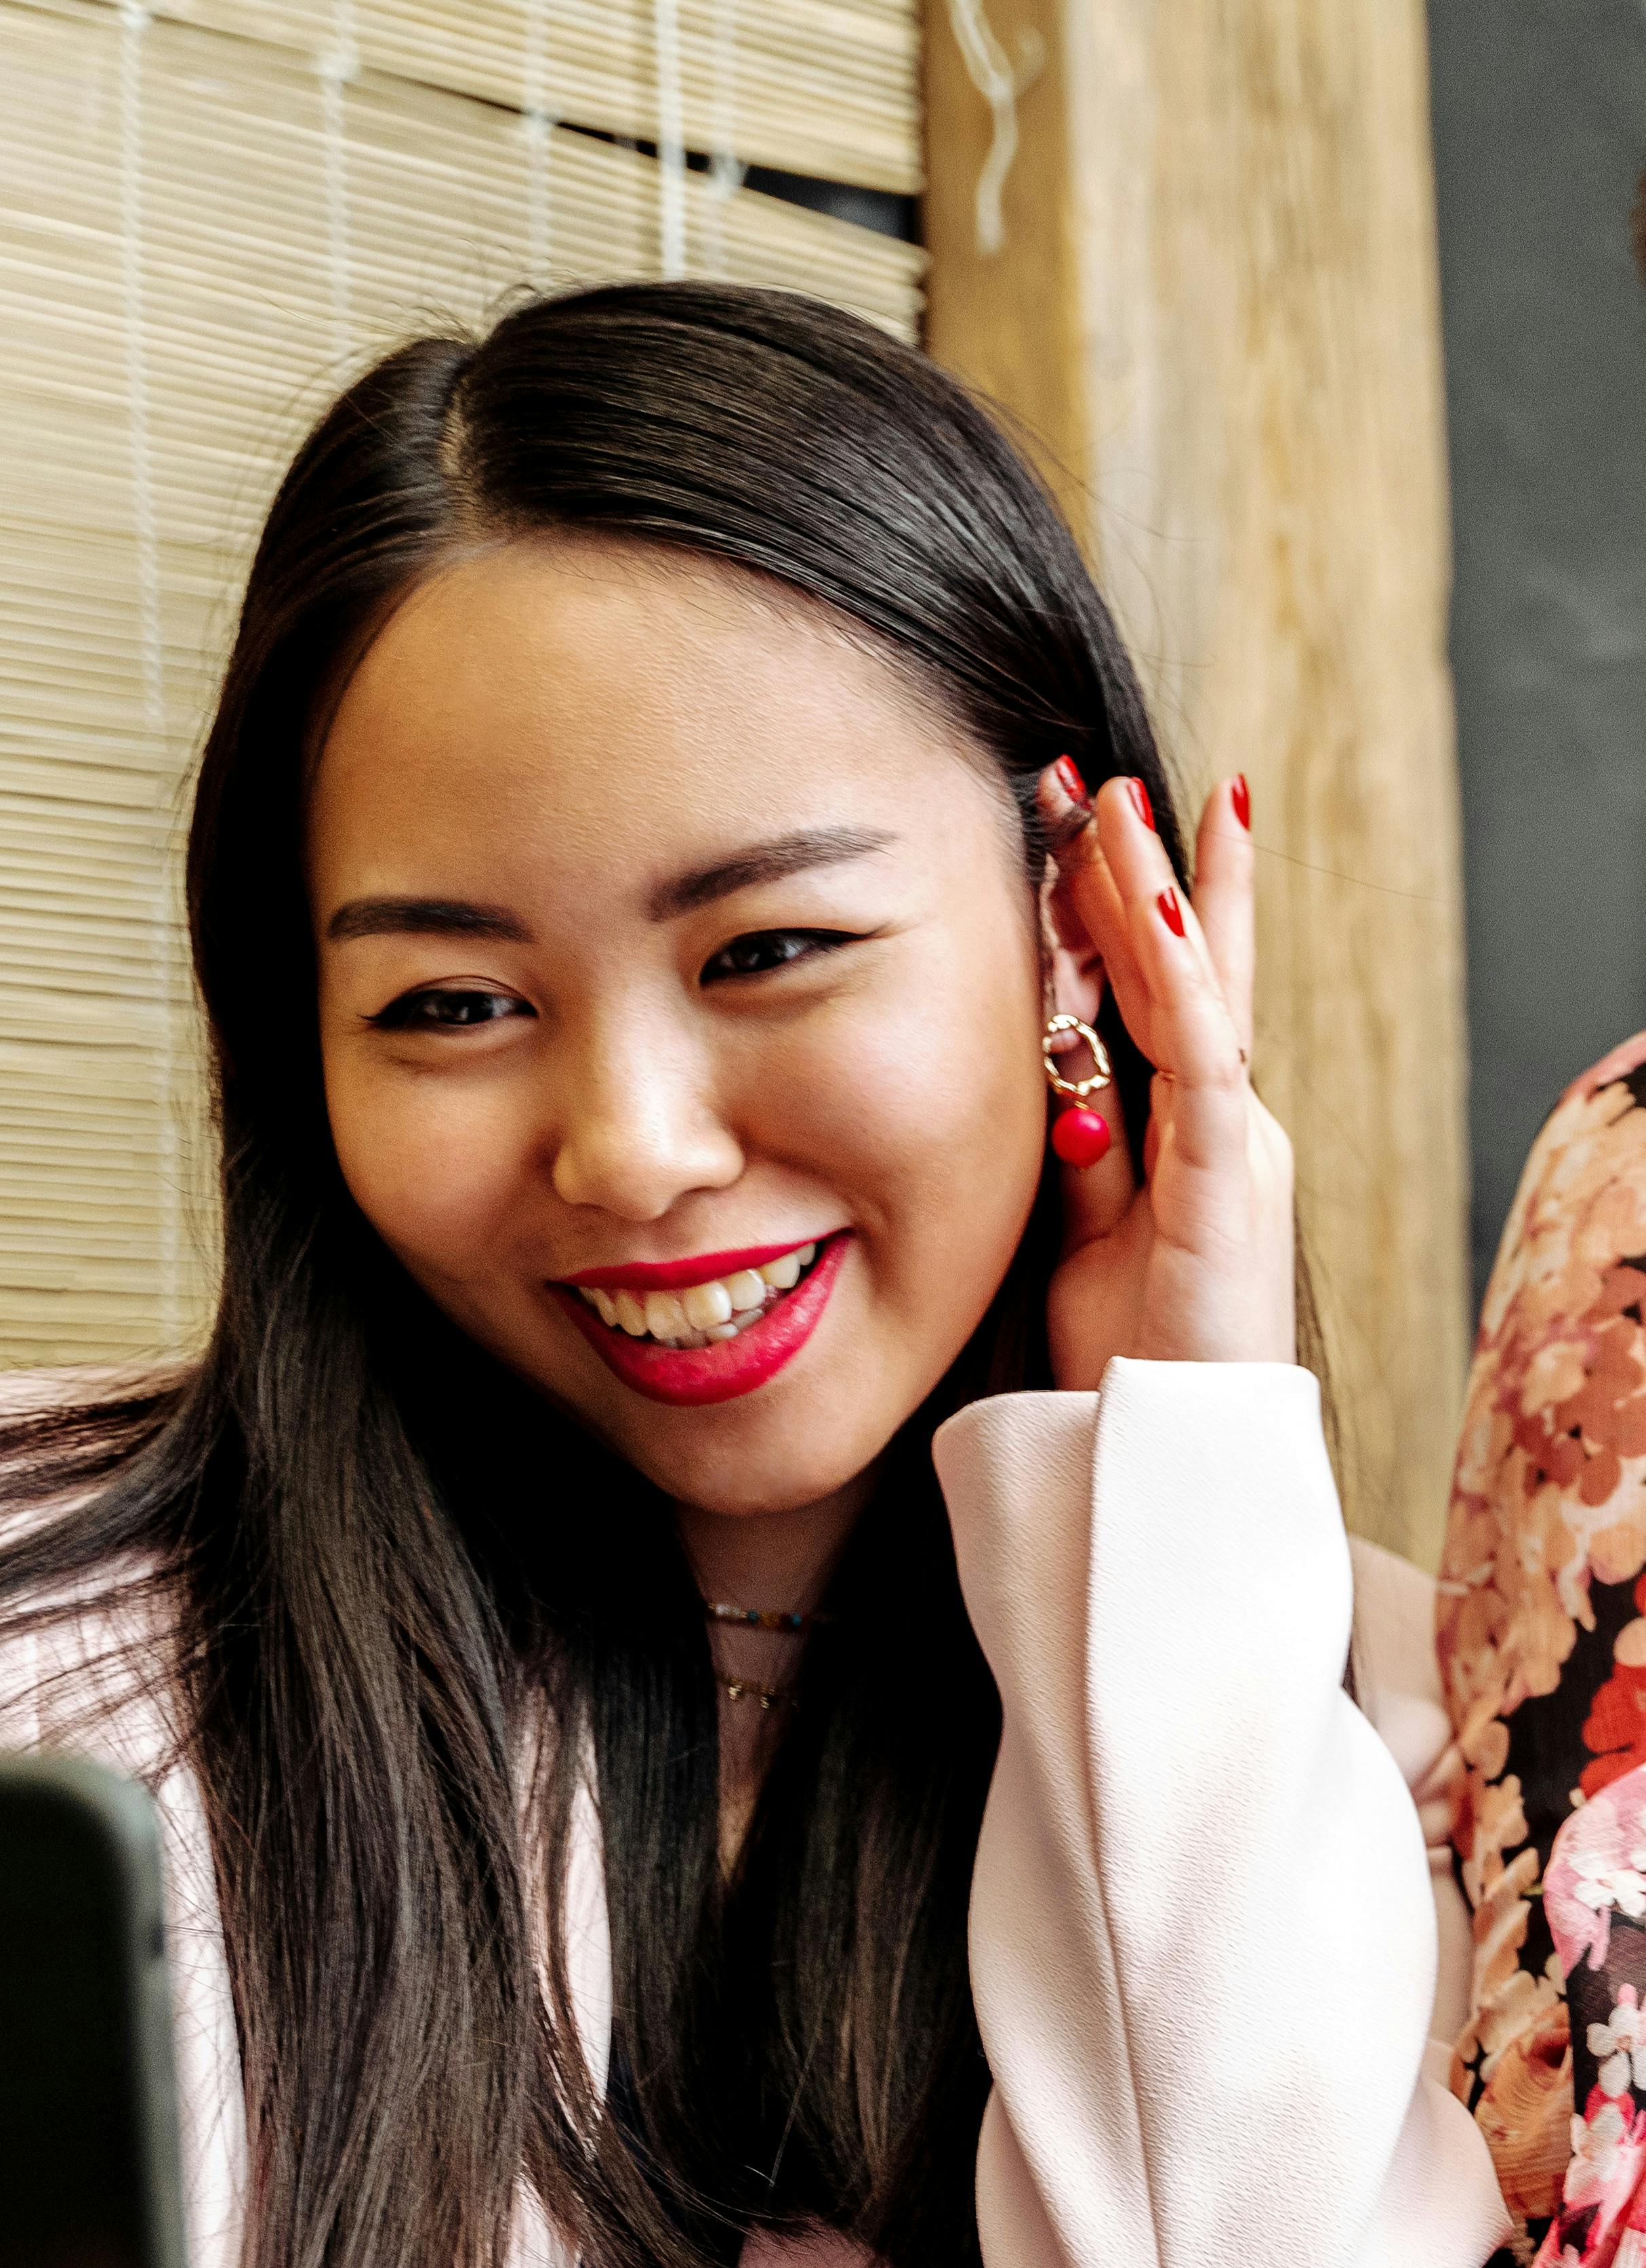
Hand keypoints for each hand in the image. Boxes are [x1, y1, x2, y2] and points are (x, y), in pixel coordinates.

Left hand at [1036, 766, 1295, 1391]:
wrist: (1169, 1466)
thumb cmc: (1126, 1367)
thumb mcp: (1081, 1241)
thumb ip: (1080, 1163)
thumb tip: (1055, 1089)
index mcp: (1188, 1140)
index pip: (1153, 1001)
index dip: (1121, 916)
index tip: (1075, 831)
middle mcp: (1224, 1129)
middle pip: (1187, 972)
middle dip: (1145, 871)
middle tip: (1093, 778)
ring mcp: (1235, 1151)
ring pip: (1196, 995)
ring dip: (1157, 895)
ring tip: (1120, 805)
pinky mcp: (1229, 1187)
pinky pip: (1203, 1064)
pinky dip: (1179, 986)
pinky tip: (1156, 915)